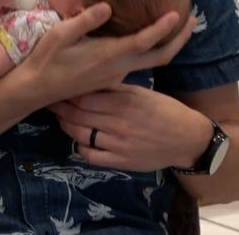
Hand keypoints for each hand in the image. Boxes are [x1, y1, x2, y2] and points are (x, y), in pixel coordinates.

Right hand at [14, 4, 194, 109]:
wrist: (36, 90)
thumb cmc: (45, 59)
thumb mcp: (60, 35)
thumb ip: (84, 20)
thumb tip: (107, 6)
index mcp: (108, 55)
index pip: (145, 41)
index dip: (164, 28)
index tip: (179, 13)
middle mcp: (118, 67)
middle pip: (160, 56)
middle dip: (180, 39)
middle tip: (194, 20)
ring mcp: (116, 75)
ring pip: (151, 61)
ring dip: (168, 45)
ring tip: (176, 25)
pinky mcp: (110, 77)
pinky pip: (139, 63)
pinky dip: (152, 49)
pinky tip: (147, 39)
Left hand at [49, 83, 211, 172]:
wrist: (188, 139)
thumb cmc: (164, 110)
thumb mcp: (141, 92)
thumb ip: (115, 87)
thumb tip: (89, 76)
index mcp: (124, 101)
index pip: (84, 96)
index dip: (66, 92)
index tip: (56, 85)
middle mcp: (118, 122)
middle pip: (77, 114)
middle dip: (59, 107)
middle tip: (49, 100)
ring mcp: (118, 144)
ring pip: (80, 134)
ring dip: (66, 125)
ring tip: (60, 117)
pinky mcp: (121, 162)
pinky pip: (91, 156)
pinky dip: (80, 148)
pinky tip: (79, 140)